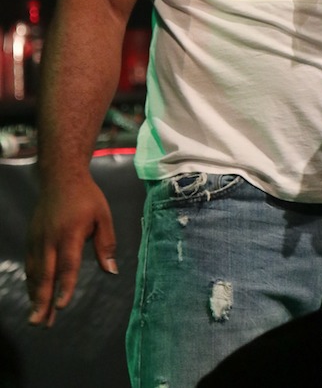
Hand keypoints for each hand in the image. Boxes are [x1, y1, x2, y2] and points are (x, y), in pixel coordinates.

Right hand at [25, 175, 117, 326]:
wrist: (61, 177)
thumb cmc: (86, 197)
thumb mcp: (103, 216)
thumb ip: (107, 244)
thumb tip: (112, 271)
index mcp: (70, 233)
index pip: (67, 264)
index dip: (64, 286)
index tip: (62, 306)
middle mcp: (50, 239)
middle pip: (46, 274)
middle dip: (43, 300)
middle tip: (40, 323)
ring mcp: (38, 239)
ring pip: (35, 272)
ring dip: (35, 296)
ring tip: (37, 319)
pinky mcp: (31, 239)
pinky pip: (30, 265)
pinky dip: (31, 283)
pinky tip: (35, 297)